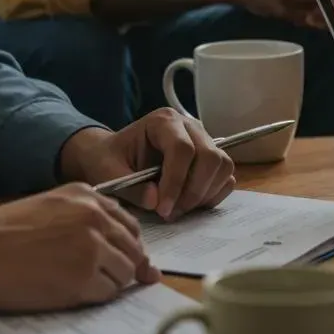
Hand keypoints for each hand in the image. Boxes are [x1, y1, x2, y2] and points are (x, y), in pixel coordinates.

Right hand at [0, 185, 159, 311]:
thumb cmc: (3, 233)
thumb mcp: (51, 208)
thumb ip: (90, 221)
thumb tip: (134, 252)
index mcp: (89, 197)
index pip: (130, 224)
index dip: (127, 245)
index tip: (120, 257)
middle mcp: (96, 218)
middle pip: (133, 249)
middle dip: (123, 265)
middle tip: (100, 275)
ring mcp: (92, 248)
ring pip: (125, 272)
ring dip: (110, 282)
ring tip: (81, 283)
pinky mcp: (82, 278)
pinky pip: (108, 293)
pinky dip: (96, 297)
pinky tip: (73, 293)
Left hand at [60, 109, 235, 220]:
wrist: (113, 155)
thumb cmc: (108, 159)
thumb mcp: (107, 172)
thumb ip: (130, 187)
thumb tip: (156, 201)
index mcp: (163, 121)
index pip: (182, 149)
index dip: (176, 182)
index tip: (162, 209)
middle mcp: (190, 126)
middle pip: (210, 156)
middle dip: (193, 190)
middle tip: (172, 212)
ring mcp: (205, 141)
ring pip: (223, 166)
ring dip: (205, 193)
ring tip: (178, 209)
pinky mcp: (212, 157)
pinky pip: (226, 177)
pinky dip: (213, 194)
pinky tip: (190, 204)